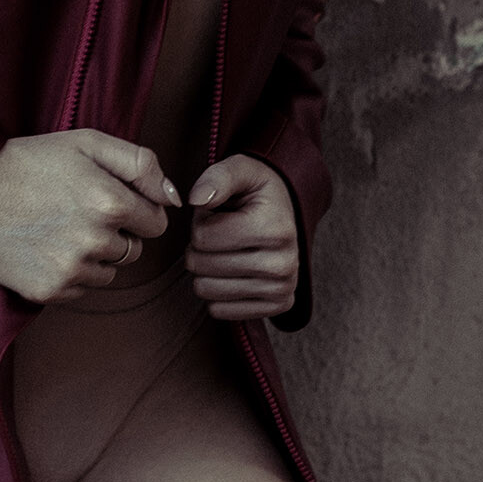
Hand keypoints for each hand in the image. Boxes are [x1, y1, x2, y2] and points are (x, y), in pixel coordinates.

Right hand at [0, 129, 180, 304]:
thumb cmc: (27, 161)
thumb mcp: (86, 142)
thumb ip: (141, 164)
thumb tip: (174, 198)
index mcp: (111, 203)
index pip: (156, 222)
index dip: (136, 208)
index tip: (108, 197)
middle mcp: (95, 241)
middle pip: (134, 250)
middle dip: (117, 233)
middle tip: (78, 210)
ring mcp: (71, 270)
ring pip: (110, 272)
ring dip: (95, 255)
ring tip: (59, 228)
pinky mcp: (48, 291)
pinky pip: (82, 289)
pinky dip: (71, 273)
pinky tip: (44, 247)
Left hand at [184, 155, 298, 320]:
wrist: (286, 213)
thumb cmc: (257, 191)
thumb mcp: (240, 170)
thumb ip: (217, 178)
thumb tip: (196, 200)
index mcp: (274, 229)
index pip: (202, 237)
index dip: (200, 222)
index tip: (218, 214)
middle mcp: (283, 264)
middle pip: (202, 265)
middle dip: (200, 246)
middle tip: (220, 232)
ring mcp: (282, 289)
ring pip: (206, 290)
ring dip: (206, 268)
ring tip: (226, 249)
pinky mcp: (277, 306)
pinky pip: (219, 311)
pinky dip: (217, 291)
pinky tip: (233, 271)